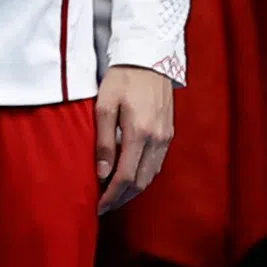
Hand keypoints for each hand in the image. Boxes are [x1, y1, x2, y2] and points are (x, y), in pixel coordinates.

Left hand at [95, 62, 174, 212]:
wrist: (148, 60)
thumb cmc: (121, 80)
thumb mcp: (103, 107)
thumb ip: (103, 141)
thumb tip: (102, 173)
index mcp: (140, 133)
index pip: (125, 177)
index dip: (111, 196)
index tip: (98, 207)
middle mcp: (157, 140)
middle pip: (140, 182)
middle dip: (121, 198)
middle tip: (103, 207)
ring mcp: (166, 138)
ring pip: (150, 175)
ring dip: (132, 190)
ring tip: (113, 196)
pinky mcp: (169, 134)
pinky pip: (156, 164)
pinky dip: (142, 177)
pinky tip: (129, 178)